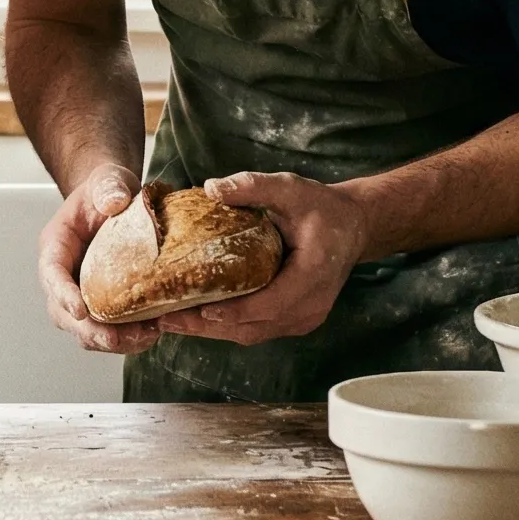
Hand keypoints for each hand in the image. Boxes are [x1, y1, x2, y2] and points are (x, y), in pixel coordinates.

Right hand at [37, 161, 163, 354]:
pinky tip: (152, 332)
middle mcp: (64, 275)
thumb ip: (108, 186)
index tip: (80, 310)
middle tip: (115, 339)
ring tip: (143, 338)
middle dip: (88, 330)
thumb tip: (115, 202)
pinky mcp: (103, 304)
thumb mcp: (108, 179)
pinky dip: (127, 337)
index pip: (52, 273)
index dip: (62, 294)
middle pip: (63, 313)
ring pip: (84, 329)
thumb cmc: (107, 190)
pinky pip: (108, 329)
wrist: (117, 200)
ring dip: (110, 340)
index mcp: (57, 245)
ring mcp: (82, 293)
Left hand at [147, 170, 367, 344]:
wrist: (352, 228)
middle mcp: (311, 306)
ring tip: (171, 321)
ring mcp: (305, 318)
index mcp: (314, 274)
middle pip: (255, 327)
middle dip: (208, 327)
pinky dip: (227, 325)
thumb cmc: (321, 207)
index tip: (199, 309)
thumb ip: (253, 186)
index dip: (235, 310)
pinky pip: (258, 329)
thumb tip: (211, 188)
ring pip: (253, 333)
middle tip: (166, 319)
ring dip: (212, 331)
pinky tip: (195, 317)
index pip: (272, 303)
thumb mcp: (290, 188)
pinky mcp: (295, 320)